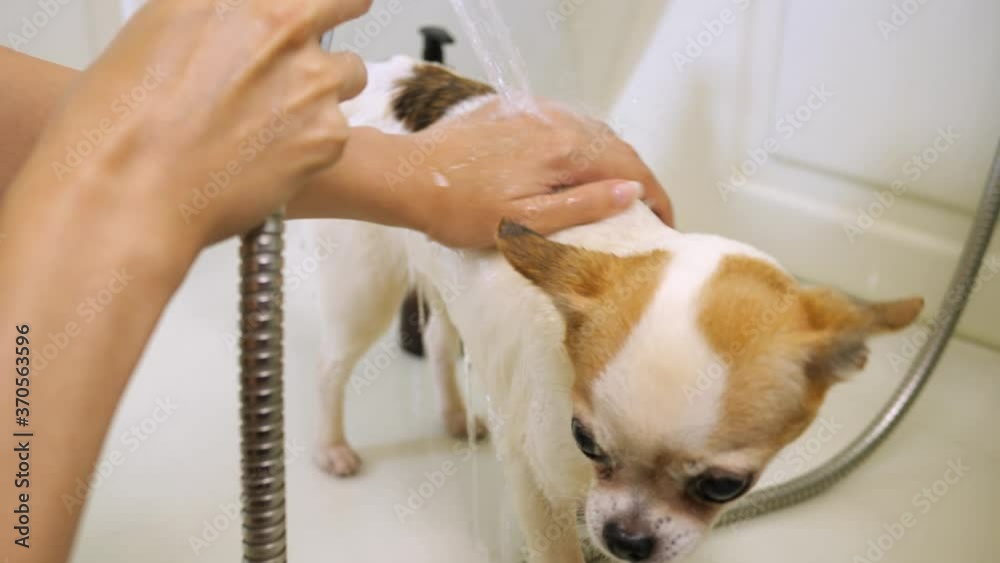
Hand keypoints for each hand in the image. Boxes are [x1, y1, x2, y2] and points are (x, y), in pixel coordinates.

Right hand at [14, 0, 370, 251]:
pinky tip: (270, 158)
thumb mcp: (160, 30)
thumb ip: (219, 19)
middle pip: (347, 3)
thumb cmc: (122, 119)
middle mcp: (283, 27)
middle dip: (336, 21)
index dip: (316, 0)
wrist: (130, 186)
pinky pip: (339, 131)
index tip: (316, 7)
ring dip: (324, 89)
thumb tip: (238, 27)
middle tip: (316, 48)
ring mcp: (313, 80)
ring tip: (279, 120)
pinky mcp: (327, 134)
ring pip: (349, 74)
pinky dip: (314, 144)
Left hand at [414, 100, 673, 247]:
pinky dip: (578, 147)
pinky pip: (561, 125)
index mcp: (564, 150)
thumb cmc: (459, 209)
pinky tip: (570, 168)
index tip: (665, 221)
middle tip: (643, 213)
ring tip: (612, 194)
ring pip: (589, 133)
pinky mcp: (513, 110)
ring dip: (608, 161)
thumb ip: (582, 206)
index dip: (655, 196)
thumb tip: (631, 192)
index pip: (631, 167)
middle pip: (614, 147)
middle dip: (635, 178)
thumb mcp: (525, 222)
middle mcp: (555, 121)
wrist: (409, 177)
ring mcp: (533, 112)